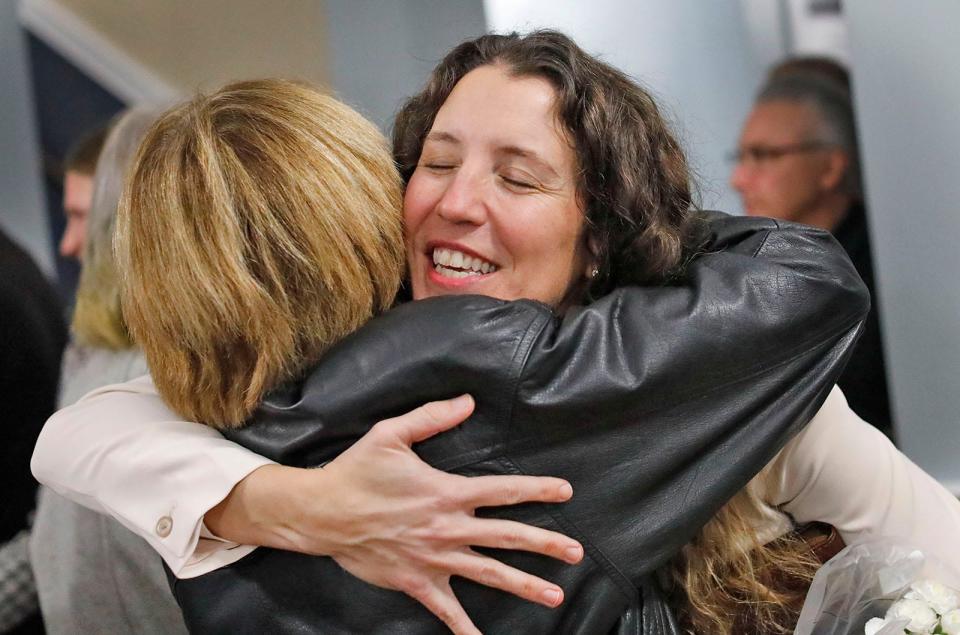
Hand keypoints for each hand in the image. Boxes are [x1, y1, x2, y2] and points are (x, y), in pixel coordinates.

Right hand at [206, 395, 582, 634]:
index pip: (502, 490)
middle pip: (506, 537)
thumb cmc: (356, 471)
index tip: (565, 491)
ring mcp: (435, 559)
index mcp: (446, 492)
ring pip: (488, 574)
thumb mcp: (391, 434)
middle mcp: (447, 528)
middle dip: (545, 544)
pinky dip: (465, 630)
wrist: (321, 514)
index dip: (536, 490)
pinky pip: (447, 611)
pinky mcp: (417, 582)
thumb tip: (468, 402)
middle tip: (576, 552)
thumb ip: (432, 418)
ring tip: (555, 596)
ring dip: (524, 585)